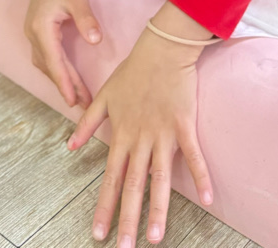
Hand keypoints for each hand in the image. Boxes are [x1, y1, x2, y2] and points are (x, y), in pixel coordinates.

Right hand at [24, 0, 101, 108]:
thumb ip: (86, 18)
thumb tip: (96, 41)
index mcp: (40, 26)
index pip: (53, 61)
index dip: (63, 82)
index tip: (72, 101)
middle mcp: (33, 33)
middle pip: (49, 66)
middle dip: (65, 86)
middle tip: (82, 105)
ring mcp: (34, 34)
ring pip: (46, 64)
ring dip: (61, 80)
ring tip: (79, 96)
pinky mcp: (38, 33)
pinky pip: (47, 57)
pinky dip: (58, 69)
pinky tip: (70, 77)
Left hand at [67, 27, 212, 245]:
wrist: (160, 49)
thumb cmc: (133, 71)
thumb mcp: (103, 96)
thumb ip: (87, 123)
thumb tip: (70, 147)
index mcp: (121, 135)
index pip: (110, 179)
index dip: (104, 207)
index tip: (98, 234)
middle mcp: (140, 139)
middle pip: (133, 186)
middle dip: (128, 219)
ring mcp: (163, 134)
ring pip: (160, 179)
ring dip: (158, 209)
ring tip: (156, 239)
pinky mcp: (183, 125)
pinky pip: (193, 155)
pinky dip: (201, 176)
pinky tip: (208, 198)